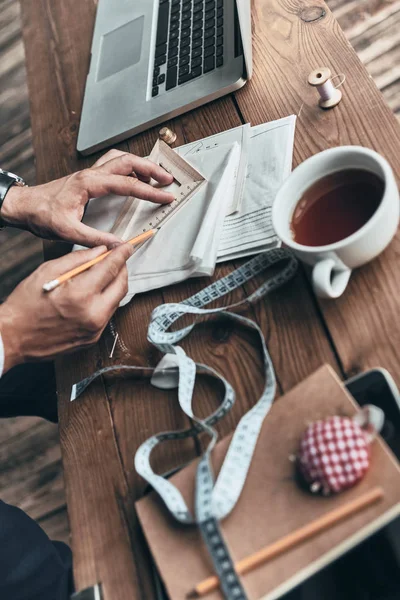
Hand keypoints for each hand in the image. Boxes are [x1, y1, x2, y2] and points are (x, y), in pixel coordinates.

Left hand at [0, 149, 173, 247]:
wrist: (24, 206)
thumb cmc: (41, 214)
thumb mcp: (68, 231)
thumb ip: (95, 239)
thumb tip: (118, 245)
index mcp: (89, 184)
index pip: (127, 184)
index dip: (150, 192)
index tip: (166, 196)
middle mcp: (91, 174)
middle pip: (128, 161)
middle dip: (151, 169)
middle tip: (168, 179)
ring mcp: (89, 173)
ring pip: (121, 158)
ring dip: (140, 164)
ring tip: (156, 176)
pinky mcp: (88, 178)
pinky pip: (113, 165)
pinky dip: (128, 167)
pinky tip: (134, 177)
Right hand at [0, 244, 132, 372]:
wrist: (14, 337)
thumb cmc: (26, 304)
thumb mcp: (48, 271)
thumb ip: (78, 259)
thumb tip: (100, 251)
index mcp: (80, 295)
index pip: (111, 268)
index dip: (122, 254)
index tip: (127, 247)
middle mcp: (93, 314)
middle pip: (121, 286)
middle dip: (122, 269)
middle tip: (116, 260)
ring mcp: (95, 329)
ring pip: (117, 301)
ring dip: (114, 285)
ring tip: (102, 275)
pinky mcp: (93, 338)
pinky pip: (107, 314)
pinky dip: (105, 301)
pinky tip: (93, 294)